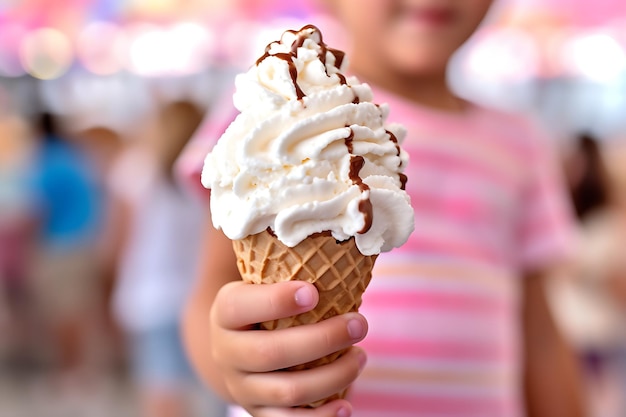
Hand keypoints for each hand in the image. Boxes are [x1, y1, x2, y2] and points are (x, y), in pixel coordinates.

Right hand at [210, 280, 367, 416]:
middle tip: (360, 324)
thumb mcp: (260, 285)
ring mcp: (242, 387)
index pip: (242, 306)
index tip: (314, 291)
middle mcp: (226, 353)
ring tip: (360, 357)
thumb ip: (285, 272)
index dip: (276, 301)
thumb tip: (339, 250)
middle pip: (272, 353)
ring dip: (332, 376)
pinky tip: (347, 404)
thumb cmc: (263, 308)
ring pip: (288, 390)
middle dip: (322, 340)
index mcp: (225, 313)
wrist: (236, 350)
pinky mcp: (259, 412)